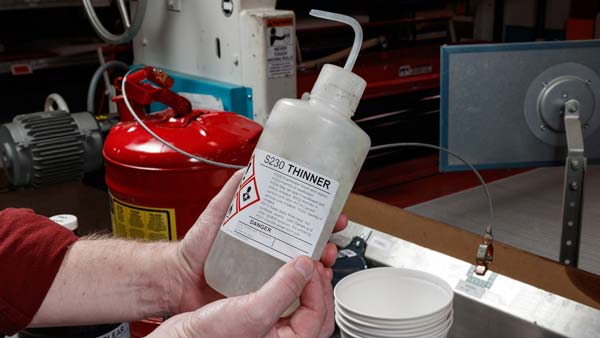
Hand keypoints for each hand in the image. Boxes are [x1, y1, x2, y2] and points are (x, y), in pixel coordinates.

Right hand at [149, 256, 334, 337]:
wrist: (178, 337)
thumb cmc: (208, 336)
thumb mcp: (252, 311)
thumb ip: (283, 289)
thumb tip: (306, 266)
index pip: (318, 315)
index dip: (318, 286)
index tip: (310, 264)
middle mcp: (280, 336)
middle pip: (316, 311)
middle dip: (318, 283)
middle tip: (313, 261)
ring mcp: (269, 327)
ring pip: (301, 304)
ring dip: (306, 281)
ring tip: (304, 261)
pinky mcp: (255, 315)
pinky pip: (281, 298)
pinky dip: (287, 281)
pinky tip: (282, 267)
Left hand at [168, 170, 347, 313]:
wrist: (180, 280)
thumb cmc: (196, 248)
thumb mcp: (215, 214)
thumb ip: (230, 193)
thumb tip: (247, 167)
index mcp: (261, 229)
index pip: (296, 219)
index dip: (317, 215)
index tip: (332, 210)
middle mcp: (267, 248)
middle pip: (306, 241)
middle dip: (326, 236)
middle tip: (335, 232)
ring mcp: (266, 271)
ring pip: (302, 265)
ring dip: (320, 259)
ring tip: (327, 254)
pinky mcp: (262, 290)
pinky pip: (288, 287)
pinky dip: (304, 283)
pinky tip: (313, 278)